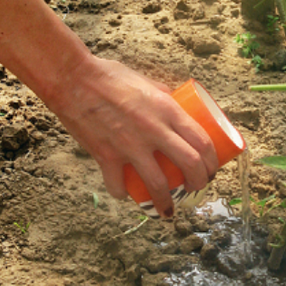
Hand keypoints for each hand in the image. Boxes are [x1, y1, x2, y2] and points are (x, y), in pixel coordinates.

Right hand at [47, 55, 217, 217]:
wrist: (73, 79)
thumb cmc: (110, 75)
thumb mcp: (146, 81)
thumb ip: (161, 95)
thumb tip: (174, 102)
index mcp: (168, 109)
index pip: (202, 141)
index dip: (212, 161)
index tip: (212, 169)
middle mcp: (154, 129)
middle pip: (189, 164)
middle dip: (199, 182)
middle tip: (197, 188)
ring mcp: (130, 145)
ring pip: (158, 184)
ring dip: (166, 202)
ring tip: (168, 210)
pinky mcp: (106, 156)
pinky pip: (118, 185)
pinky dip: (123, 193)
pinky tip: (125, 194)